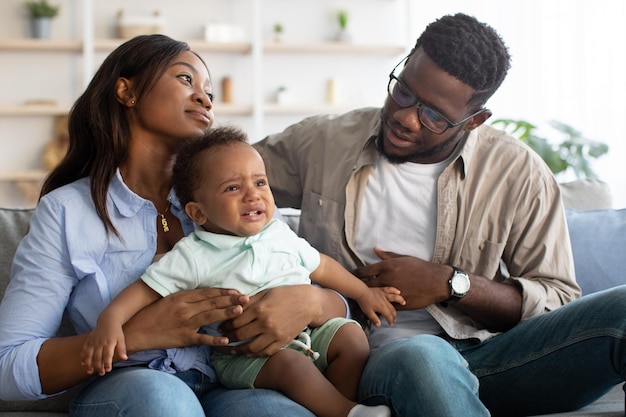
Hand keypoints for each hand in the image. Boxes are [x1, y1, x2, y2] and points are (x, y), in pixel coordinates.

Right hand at [81, 322, 126, 375]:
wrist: (108, 320)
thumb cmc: (116, 331)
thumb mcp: (121, 339)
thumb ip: (122, 349)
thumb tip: (125, 358)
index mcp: (109, 342)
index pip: (107, 355)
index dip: (107, 363)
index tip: (108, 370)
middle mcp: (100, 342)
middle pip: (97, 357)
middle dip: (98, 366)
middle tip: (101, 373)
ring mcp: (93, 341)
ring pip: (88, 355)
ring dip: (88, 364)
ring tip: (90, 371)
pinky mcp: (88, 340)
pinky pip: (84, 350)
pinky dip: (83, 357)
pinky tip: (83, 363)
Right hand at [122, 288, 248, 353]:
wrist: (136, 330)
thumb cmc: (152, 314)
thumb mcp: (168, 299)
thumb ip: (186, 297)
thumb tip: (204, 294)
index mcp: (182, 297)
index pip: (207, 292)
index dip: (223, 291)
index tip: (237, 290)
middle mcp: (185, 308)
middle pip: (212, 302)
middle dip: (231, 299)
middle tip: (247, 297)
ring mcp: (185, 323)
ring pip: (210, 317)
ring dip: (226, 313)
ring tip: (241, 311)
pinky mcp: (183, 338)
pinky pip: (202, 339)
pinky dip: (214, 340)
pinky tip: (226, 339)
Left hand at [219, 285, 341, 356]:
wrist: (308, 303)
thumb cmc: (286, 294)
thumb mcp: (266, 293)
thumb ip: (249, 301)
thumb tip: (232, 307)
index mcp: (259, 308)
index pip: (235, 320)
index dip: (225, 325)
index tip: (219, 327)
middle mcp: (265, 323)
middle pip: (240, 334)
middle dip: (228, 337)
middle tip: (223, 338)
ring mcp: (274, 334)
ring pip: (251, 347)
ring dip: (239, 350)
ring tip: (232, 350)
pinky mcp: (282, 341)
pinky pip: (265, 352)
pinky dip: (255, 354)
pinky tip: (248, 352)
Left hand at [354, 247, 449, 309]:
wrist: (436, 282)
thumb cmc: (420, 267)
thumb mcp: (403, 258)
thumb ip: (387, 256)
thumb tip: (375, 249)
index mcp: (387, 267)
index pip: (364, 272)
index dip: (355, 274)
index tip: (349, 275)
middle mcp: (387, 279)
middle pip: (365, 286)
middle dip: (358, 287)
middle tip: (351, 289)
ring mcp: (392, 292)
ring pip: (374, 298)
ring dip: (367, 299)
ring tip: (360, 299)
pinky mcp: (398, 304)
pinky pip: (385, 306)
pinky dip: (380, 306)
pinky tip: (375, 307)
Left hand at [354, 286, 404, 325]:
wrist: (361, 292)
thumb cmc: (364, 302)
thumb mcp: (368, 313)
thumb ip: (374, 319)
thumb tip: (379, 325)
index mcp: (382, 307)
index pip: (389, 316)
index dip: (390, 320)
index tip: (390, 323)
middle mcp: (385, 301)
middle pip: (392, 309)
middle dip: (394, 315)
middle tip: (394, 318)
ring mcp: (384, 295)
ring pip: (394, 297)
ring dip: (400, 300)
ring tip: (403, 302)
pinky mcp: (382, 290)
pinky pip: (389, 289)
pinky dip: (394, 290)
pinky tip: (398, 291)